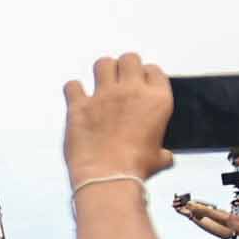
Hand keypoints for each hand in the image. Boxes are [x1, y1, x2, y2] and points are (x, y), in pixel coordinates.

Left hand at [62, 51, 175, 185]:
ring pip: (102, 63)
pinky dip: (73, 90)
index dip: (147, 76)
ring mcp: (104, 96)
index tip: (142, 84)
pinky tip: (77, 99)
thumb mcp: (159, 159)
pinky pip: (72, 85)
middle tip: (121, 81)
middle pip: (129, 59)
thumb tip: (166, 157)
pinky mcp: (80, 105)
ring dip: (102, 72)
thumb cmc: (134, 170)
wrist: (108, 179)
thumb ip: (163, 152)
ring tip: (101, 84)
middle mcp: (131, 92)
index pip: (155, 71)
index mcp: (157, 100)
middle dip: (125, 67)